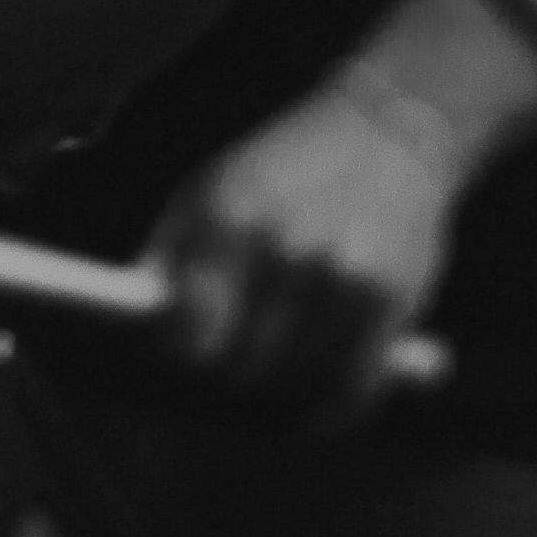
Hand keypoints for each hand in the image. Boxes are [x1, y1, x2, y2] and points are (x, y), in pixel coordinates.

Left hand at [152, 77, 466, 413]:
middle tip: (238, 354)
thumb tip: (145, 323)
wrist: (392, 126)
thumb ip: (173, 253)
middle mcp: (286, 250)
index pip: (190, 335)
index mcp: (230, 217)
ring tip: (283, 355)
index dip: (186, 351)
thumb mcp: (213, 185)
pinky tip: (317, 404)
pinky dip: (331, 409)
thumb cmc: (286, 163)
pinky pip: (351, 394)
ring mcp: (342, 280)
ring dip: (285, 385)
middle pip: (241, 368)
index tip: (190, 350)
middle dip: (234, 368)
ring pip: (294, 386)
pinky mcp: (392, 303)